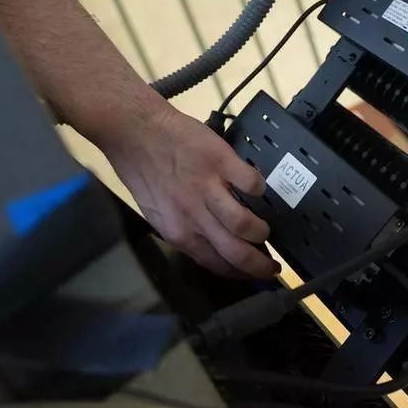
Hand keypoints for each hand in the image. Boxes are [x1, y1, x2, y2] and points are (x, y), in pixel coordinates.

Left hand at [103, 104, 278, 278]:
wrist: (134, 132)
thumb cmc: (143, 170)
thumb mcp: (156, 211)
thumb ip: (184, 229)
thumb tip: (211, 244)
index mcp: (178, 232)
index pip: (217, 265)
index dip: (242, 274)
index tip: (256, 274)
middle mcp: (193, 217)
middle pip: (237, 253)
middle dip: (261, 265)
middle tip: (273, 265)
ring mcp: (208, 188)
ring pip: (245, 225)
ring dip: (260, 230)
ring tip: (264, 227)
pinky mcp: (221, 161)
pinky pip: (251, 182)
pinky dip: (259, 188)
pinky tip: (257, 189)